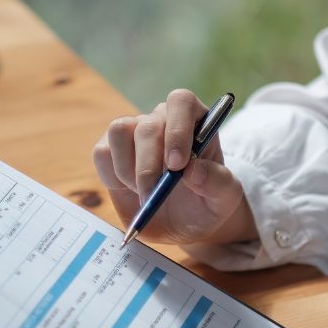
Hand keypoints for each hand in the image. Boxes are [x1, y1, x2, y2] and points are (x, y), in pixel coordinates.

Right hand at [93, 89, 255, 245]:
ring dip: (127, 169)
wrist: (184, 225)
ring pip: (119, 131)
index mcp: (196, 120)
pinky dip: (112, 176)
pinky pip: (102, 153)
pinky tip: (130, 191)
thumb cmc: (207, 205)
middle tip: (154, 195)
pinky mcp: (111, 151)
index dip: (177, 130)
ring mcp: (134, 133)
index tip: (178, 165)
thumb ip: (217, 183)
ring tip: (144, 193)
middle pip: (147, 125)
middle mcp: (162, 120)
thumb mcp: (225, 199)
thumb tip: (193, 170)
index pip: (181, 102)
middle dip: (148, 165)